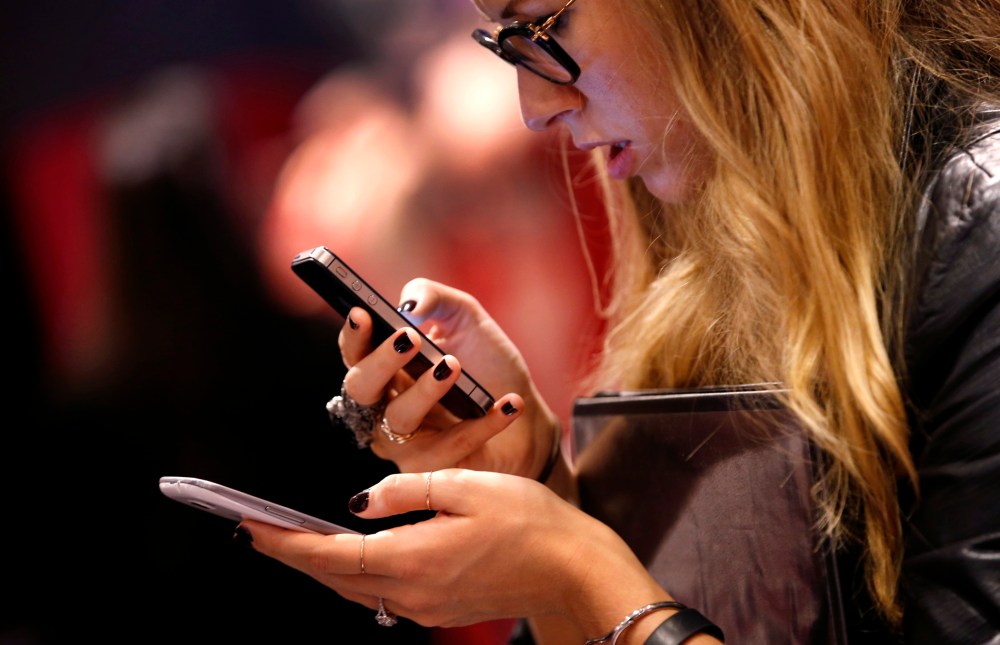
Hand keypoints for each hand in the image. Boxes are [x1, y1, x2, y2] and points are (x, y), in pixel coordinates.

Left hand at [238, 469, 665, 632]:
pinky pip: (381, 591)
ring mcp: (425, 606)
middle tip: (253, 529)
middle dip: (291, 553)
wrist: (572, 568)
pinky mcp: (440, 607)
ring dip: (320, 564)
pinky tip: (348, 553)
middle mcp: (410, 592)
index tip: (245, 528)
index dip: (282, 543)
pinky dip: (353, 572)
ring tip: (290, 539)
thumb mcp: (465, 487)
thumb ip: (405, 491)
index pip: (328, 555)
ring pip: (354, 587)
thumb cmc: (528, 520)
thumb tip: (357, 502)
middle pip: (333, 576)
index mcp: (411, 559)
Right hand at [338, 278, 559, 478]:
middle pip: (360, 387)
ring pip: (399, 418)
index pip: (355, 352)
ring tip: (454, 366)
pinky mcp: (432, 471)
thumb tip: (408, 305)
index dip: (353, 335)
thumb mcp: (465, 317)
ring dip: (426, 390)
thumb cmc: (488, 365)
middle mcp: (384, 406)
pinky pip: (450, 448)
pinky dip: (482, 424)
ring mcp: (404, 442)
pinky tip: (507, 403)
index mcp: (386, 368)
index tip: (363, 313)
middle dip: (382, 361)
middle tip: (411, 338)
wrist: (529, 417)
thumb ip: (433, 297)